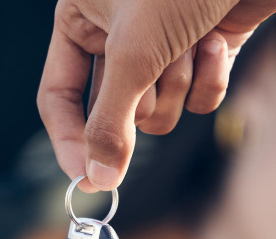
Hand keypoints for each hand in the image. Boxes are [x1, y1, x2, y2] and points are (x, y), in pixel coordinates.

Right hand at [37, 0, 275, 190]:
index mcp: (80, 21)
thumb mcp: (134, 51)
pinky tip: (218, 39)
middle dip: (144, 95)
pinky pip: (199, 99)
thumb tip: (97, 180)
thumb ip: (110, 120)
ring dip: (179, 84)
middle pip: (115, 111)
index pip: (58, 97)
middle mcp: (116, 35)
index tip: (88, 180)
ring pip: (159, 110)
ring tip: (193, 39)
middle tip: (159, 62)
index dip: (70, 140)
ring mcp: (163, 46)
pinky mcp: (205, 51)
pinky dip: (211, 78)